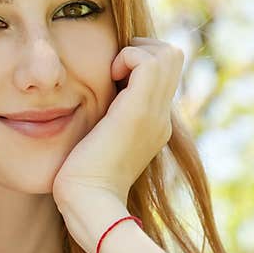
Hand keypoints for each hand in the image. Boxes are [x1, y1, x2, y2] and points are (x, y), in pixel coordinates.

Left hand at [52, 37, 184, 208]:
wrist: (89, 202)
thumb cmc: (81, 180)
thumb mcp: (95, 144)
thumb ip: (101, 124)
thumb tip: (90, 106)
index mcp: (152, 125)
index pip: (162, 74)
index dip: (138, 62)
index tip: (111, 77)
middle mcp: (160, 117)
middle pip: (172, 58)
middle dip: (140, 50)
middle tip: (113, 70)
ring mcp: (155, 113)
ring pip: (168, 53)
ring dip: (136, 52)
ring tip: (112, 74)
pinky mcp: (140, 111)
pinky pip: (150, 61)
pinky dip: (128, 58)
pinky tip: (108, 79)